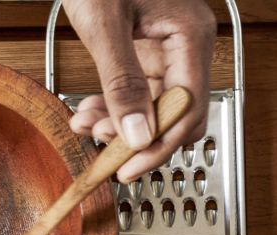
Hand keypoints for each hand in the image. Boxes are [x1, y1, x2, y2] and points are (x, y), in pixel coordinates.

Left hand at [62, 0, 214, 180]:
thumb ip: (121, 81)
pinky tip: (86, 112)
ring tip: (86, 126)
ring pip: (151, 108)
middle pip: (174, 114)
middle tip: (103, 152)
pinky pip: (135, 93)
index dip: (159, 146)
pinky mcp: (143, 52)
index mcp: (190, 34)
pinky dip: (111, 107)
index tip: (128, 168)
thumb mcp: (105, 24)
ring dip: (118, 125)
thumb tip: (137, 134)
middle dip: (137, 137)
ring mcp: (165, 49)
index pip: (188, 109)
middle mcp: (184, 45)